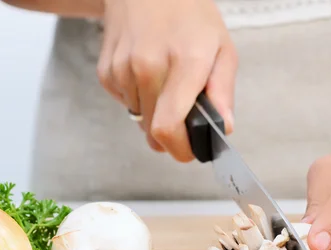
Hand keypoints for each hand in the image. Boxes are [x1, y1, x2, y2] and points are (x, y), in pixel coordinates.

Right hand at [97, 0, 236, 161]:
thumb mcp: (222, 48)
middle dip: (171, 137)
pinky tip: (149, 77)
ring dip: (155, 116)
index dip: (179, 150)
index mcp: (184, 63)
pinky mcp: (107, 71)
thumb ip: (223, 91)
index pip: (168, 126)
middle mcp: (148, 66)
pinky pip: (125, 104)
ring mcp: (123, 68)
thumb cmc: (190, 16)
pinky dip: (139, 101)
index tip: (190, 152)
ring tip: (167, 87)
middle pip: (153, 131)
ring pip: (139, 120)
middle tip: (185, 123)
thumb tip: (224, 126)